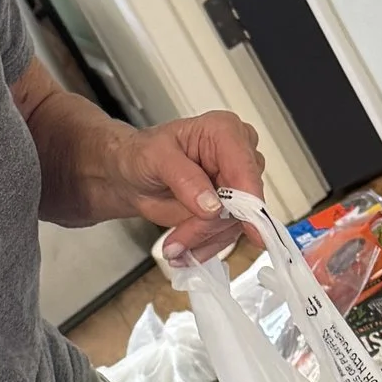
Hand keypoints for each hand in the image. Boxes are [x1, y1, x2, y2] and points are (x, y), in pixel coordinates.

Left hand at [111, 110, 266, 268]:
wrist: (131, 176)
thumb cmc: (142, 155)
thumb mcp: (155, 158)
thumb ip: (184, 178)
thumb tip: (211, 204)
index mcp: (225, 132)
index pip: (245, 168)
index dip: (249, 201)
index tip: (249, 229)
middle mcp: (237, 156)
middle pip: (242, 202)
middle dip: (209, 226)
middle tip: (178, 240)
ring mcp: (236, 184)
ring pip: (235, 223)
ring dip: (203, 240)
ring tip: (174, 245)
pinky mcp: (230, 208)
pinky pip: (227, 235)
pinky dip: (205, 246)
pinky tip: (184, 249)